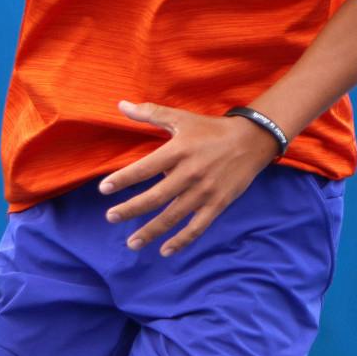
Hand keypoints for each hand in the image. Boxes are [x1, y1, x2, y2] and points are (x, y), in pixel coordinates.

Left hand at [98, 101, 281, 254]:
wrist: (252, 141)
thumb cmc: (211, 129)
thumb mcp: (181, 118)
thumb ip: (150, 113)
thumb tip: (121, 104)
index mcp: (179, 151)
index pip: (145, 168)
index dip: (123, 179)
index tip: (104, 189)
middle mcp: (190, 173)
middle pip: (156, 197)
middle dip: (131, 209)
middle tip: (111, 217)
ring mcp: (205, 191)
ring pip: (173, 216)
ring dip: (151, 231)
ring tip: (132, 243)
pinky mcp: (218, 204)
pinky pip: (197, 227)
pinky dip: (181, 241)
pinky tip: (164, 251)